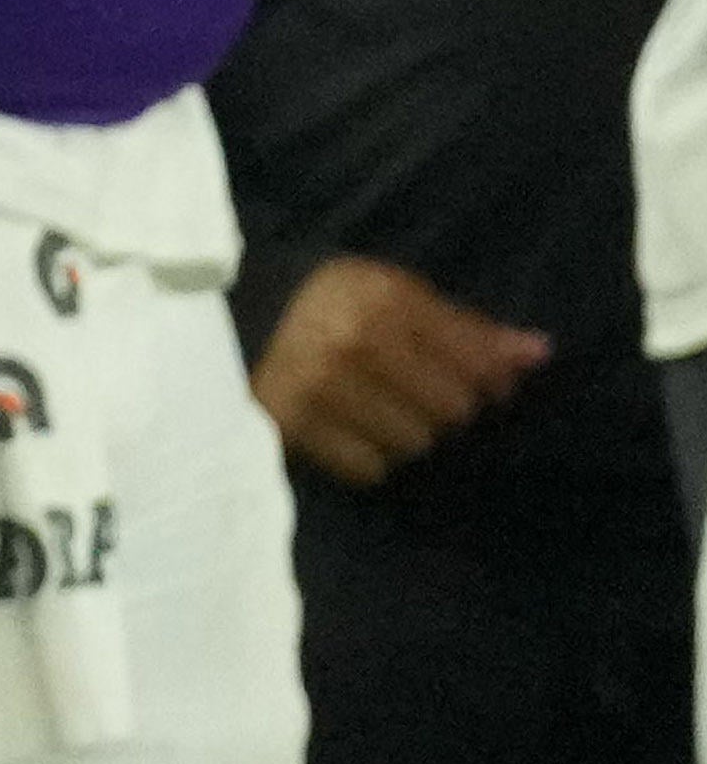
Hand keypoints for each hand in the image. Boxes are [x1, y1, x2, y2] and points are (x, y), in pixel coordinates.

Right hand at [251, 253, 543, 487]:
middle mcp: (355, 341)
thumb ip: (464, 327)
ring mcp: (319, 386)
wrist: (223, 319)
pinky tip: (345, 431)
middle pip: (451, 410)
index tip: (478, 382)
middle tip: (411, 395)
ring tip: (375, 413)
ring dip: (403, 435)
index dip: (488, 380)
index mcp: (386, 299)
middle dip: (440, 408)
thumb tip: (540, 353)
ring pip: (412, 443)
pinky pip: (367, 468)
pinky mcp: (291, 424)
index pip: (476, 362)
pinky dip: (365, 457)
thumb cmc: (325, 303)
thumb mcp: (392, 295)